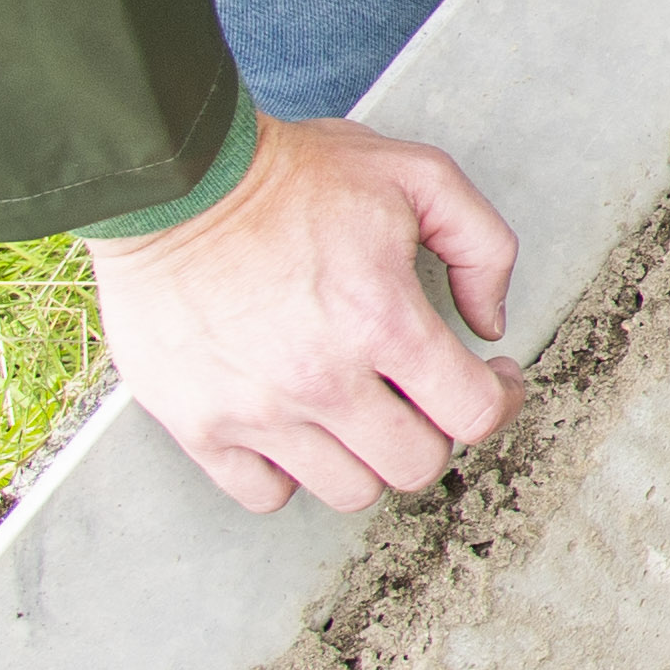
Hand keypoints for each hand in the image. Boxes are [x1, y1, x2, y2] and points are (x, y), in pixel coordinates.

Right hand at [87, 114, 525, 514]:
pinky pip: (267, 495)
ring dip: (370, 456)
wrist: (171, 185)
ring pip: (350, 491)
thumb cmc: (289, 175)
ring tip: (363, 409)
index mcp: (383, 320)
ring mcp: (258, 412)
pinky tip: (300, 426)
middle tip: (423, 393)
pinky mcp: (200, 427)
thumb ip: (481, 245)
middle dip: (436, 430)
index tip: (489, 377)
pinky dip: (292, 473)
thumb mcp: (416, 174)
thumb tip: (489, 326)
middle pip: (416, 466)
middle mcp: (323, 381)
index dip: (498, 398)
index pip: (474, 414)